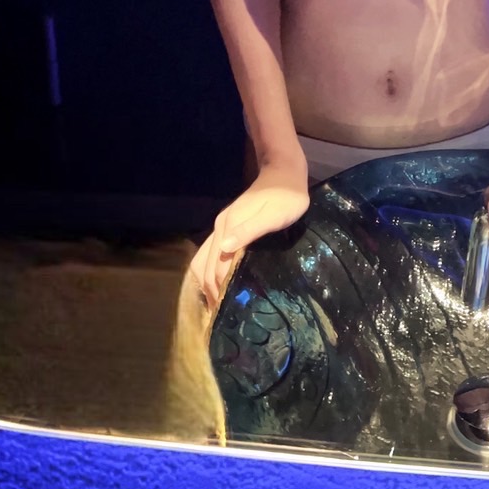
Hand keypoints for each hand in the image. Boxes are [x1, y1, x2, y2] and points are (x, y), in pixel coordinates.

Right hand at [191, 168, 309, 308]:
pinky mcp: (228, 226)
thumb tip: (224, 249)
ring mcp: (222, 226)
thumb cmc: (286, 197)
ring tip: (218, 305)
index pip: (216, 266)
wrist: (284, 172)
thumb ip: (249, 230)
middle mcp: (220, 227)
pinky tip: (220, 283)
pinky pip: (210, 253)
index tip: (225, 312)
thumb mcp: (273, 215)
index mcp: (229, 226)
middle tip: (220, 316)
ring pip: (203, 259)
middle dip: (210, 291)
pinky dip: (210, 271)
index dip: (219, 289)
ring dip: (206, 283)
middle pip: (205, 266)